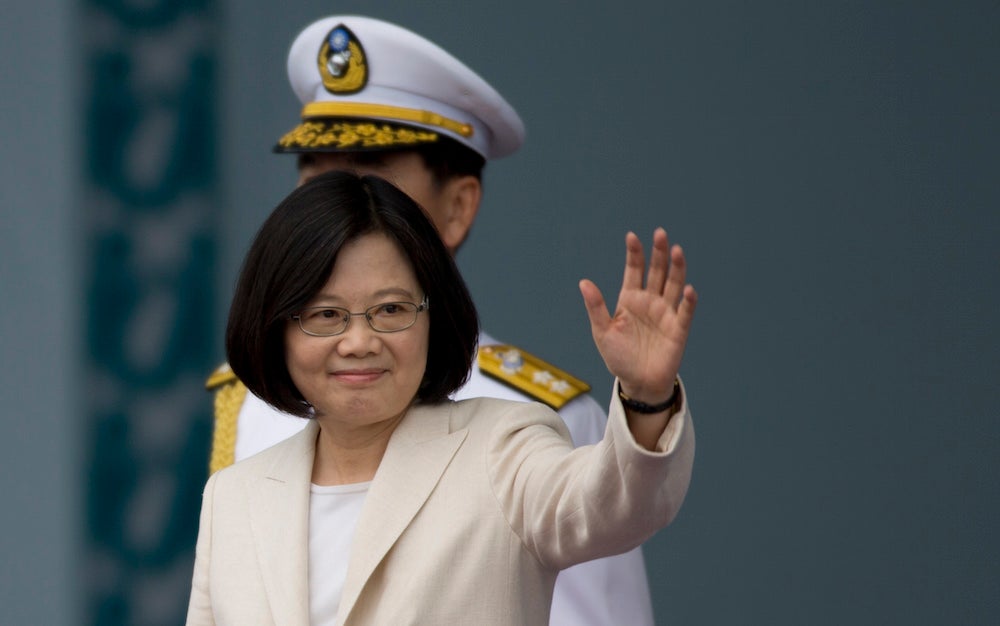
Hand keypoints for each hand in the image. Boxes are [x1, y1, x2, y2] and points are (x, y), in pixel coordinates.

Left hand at [579, 228, 696, 403]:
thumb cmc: (619, 356)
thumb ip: (596, 307)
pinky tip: (687, 289)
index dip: (634, 254)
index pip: (634, 270)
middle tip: (660, 234)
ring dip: (676, 269)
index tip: (632, 236)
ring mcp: (665, 313)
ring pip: (673, 285)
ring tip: (677, 251)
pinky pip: (684, 312)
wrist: (637, 382)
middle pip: (657, 272)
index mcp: (630, 299)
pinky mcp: (678, 329)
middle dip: (658, 253)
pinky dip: (687, 301)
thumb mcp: (602, 331)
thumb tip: (583, 282)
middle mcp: (650, 301)